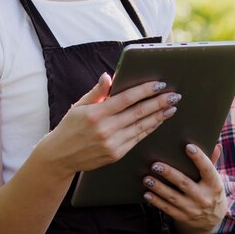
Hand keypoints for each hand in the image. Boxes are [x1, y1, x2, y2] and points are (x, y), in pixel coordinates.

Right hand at [43, 74, 178, 175]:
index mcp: (96, 114)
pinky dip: (149, 128)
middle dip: (159, 103)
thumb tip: (109, 76)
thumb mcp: (79, 106)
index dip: (144, 91)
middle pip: (138, 113)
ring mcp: (112, 143)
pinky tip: (158, 121)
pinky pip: (137, 139)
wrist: (59, 157)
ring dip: (159, 116)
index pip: (126, 99)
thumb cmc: (69, 128)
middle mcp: (105, 129)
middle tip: (175, 96)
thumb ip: (97, 92)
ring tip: (171, 107)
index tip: (159, 84)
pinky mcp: (116, 154)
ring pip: (141, 127)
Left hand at [142, 143, 226, 233]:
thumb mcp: (214, 179)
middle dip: (169, 174)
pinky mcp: (183, 217)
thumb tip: (216, 145)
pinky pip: (167, 209)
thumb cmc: (210, 192)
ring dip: (158, 188)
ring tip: (147, 179)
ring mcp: (193, 209)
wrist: (212, 220)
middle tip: (155, 165)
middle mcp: (204, 197)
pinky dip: (156, 202)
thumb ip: (212, 162)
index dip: (199, 158)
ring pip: (173, 197)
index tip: (188, 146)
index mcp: (214, 185)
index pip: (207, 169)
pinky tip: (147, 194)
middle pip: (184, 183)